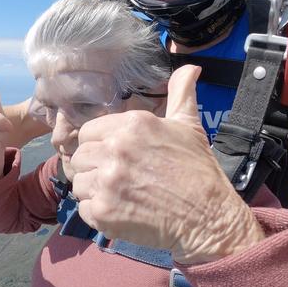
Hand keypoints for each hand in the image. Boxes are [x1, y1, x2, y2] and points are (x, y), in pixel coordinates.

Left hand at [71, 65, 263, 263]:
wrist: (209, 218)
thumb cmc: (198, 171)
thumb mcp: (189, 126)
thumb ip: (181, 93)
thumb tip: (190, 67)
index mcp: (131, 125)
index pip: (87, 132)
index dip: (98, 146)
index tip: (114, 157)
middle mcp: (115, 149)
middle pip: (79, 157)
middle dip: (94, 168)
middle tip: (118, 180)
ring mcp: (107, 181)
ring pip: (78, 183)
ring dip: (94, 191)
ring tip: (121, 196)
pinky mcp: (103, 211)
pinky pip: (82, 208)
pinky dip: (97, 213)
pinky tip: (120, 213)